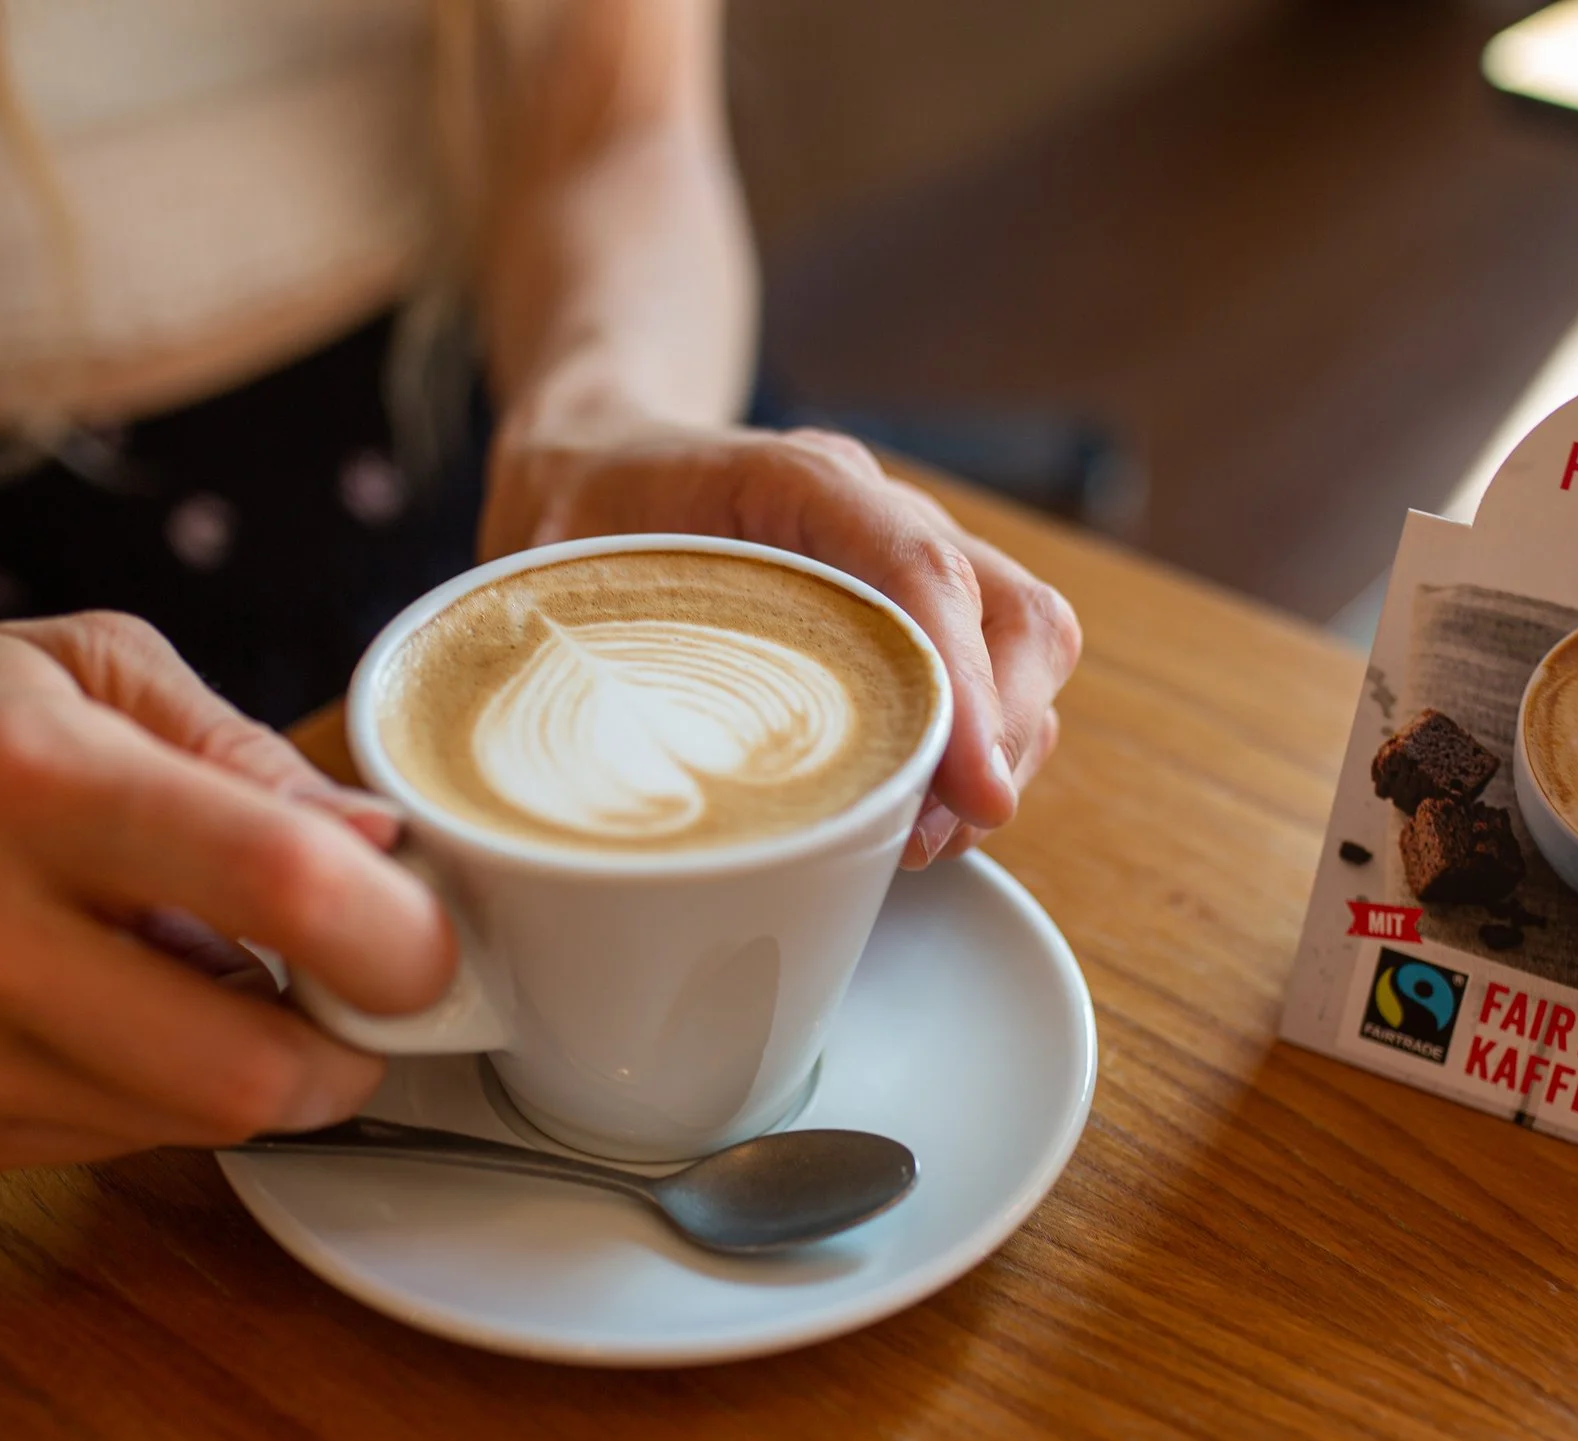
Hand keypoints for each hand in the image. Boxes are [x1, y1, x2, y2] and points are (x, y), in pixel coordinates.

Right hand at [0, 612, 451, 1170]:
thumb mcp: (87, 672)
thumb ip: (248, 755)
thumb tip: (384, 847)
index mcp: (21, 775)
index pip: (274, 882)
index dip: (397, 937)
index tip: (433, 945)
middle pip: (247, 1065)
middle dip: (351, 1052)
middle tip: (365, 1001)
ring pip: (192, 1122)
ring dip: (258, 1071)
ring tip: (222, 982)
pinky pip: (118, 1145)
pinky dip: (163, 1092)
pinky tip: (124, 1014)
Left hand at [483, 411, 1082, 865]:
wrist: (601, 461)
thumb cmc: (582, 516)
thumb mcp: (552, 564)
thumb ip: (577, 640)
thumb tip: (601, 759)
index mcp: (801, 479)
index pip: (918, 567)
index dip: (961, 684)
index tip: (971, 791)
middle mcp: (879, 511)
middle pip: (1012, 610)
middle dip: (1001, 736)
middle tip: (934, 838)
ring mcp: (909, 559)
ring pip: (1025, 645)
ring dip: (998, 756)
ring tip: (922, 842)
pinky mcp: (916, 615)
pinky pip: (998, 678)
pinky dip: (978, 756)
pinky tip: (913, 816)